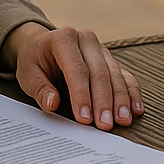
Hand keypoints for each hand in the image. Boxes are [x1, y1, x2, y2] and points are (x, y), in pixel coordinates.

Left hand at [6, 23, 143, 130]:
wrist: (42, 46)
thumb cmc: (35, 61)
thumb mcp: (28, 74)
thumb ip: (40, 89)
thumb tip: (52, 104)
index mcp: (64, 38)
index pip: (76, 69)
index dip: (81, 95)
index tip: (84, 118)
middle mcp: (86, 40)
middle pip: (100, 72)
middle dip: (104, 101)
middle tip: (105, 125)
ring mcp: (101, 49)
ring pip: (115, 74)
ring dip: (120, 99)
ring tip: (122, 121)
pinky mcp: (110, 60)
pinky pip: (125, 75)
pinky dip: (131, 92)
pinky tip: (135, 110)